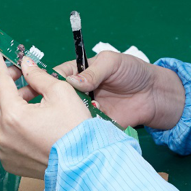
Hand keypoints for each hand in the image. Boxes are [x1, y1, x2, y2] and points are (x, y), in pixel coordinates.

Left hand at [0, 46, 90, 178]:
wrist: (85, 166)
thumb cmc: (77, 132)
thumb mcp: (61, 93)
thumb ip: (39, 76)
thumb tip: (27, 65)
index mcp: (13, 115)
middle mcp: (2, 134)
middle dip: (1, 80)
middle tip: (18, 74)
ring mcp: (3, 149)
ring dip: (9, 101)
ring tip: (33, 98)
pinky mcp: (8, 160)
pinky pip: (2, 134)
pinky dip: (12, 121)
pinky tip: (32, 118)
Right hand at [55, 51, 184, 131]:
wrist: (155, 94)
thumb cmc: (134, 71)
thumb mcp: (112, 63)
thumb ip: (93, 71)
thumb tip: (72, 81)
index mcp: (80, 73)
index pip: (56, 76)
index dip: (44, 81)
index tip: (35, 88)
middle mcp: (80, 92)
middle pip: (58, 98)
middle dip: (50, 102)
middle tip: (45, 107)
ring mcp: (87, 109)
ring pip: (70, 114)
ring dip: (68, 116)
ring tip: (67, 117)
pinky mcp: (97, 124)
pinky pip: (85, 127)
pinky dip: (83, 127)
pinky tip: (84, 126)